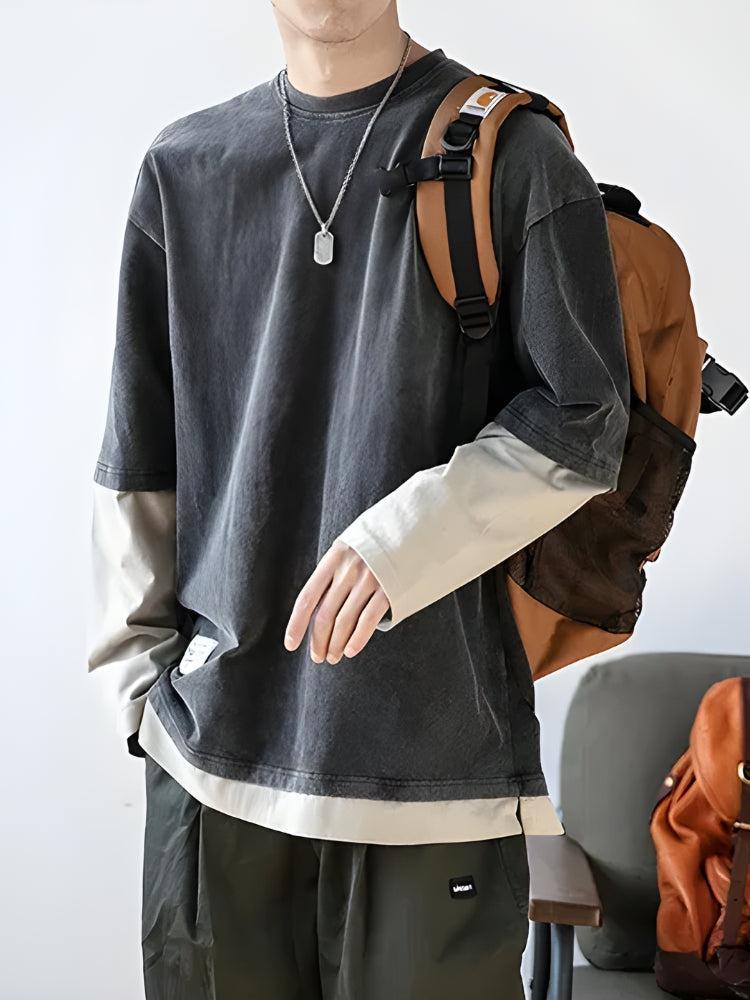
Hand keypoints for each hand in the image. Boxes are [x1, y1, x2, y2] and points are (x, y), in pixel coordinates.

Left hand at [283, 540, 390, 663]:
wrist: (412, 528)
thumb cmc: (375, 544)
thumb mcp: (348, 550)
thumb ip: (333, 575)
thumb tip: (316, 610)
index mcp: (333, 559)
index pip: (307, 597)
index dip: (297, 624)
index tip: (291, 644)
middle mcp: (348, 570)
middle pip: (325, 614)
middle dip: (319, 641)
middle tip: (319, 657)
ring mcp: (369, 579)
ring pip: (345, 620)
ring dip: (337, 644)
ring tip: (334, 656)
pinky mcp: (389, 589)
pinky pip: (368, 620)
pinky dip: (358, 639)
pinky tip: (351, 650)